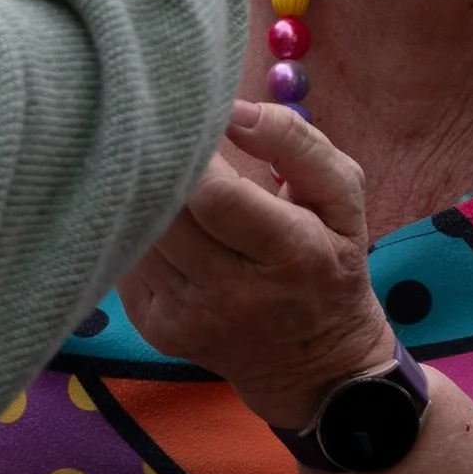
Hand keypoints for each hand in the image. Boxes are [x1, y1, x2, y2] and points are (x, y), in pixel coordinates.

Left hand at [120, 98, 393, 430]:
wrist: (313, 363)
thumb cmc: (328, 261)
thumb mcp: (342, 197)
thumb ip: (297, 142)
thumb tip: (232, 110)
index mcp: (291, 253)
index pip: (215, 196)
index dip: (193, 151)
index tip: (192, 120)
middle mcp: (234, 293)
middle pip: (166, 212)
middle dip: (162, 166)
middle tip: (167, 136)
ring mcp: (188, 316)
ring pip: (140, 232)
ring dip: (145, 195)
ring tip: (167, 177)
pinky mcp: (156, 327)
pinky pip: (130, 258)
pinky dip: (139, 230)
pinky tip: (164, 223)